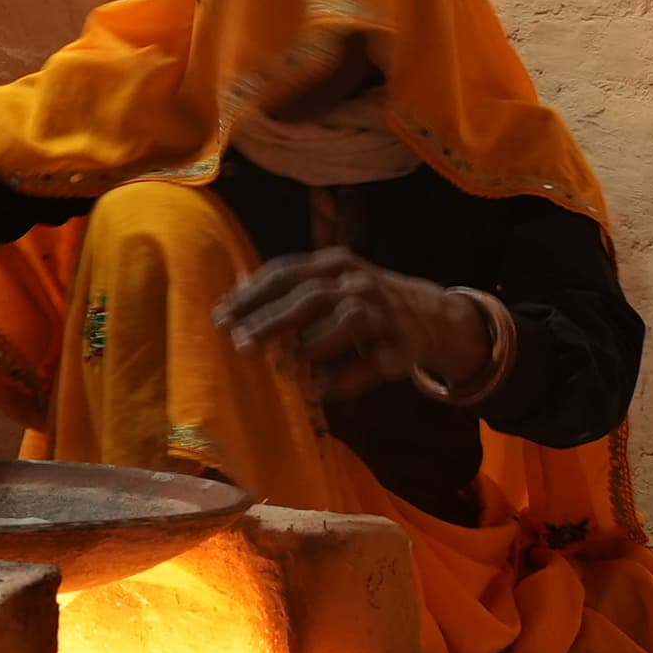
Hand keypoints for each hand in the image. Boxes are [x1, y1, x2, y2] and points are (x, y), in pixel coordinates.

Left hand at [213, 248, 492, 400]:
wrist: (432, 316)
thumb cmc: (365, 299)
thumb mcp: (330, 281)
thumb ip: (288, 284)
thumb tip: (236, 285)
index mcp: (335, 264)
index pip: (287, 273)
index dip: (252, 295)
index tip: (220, 317)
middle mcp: (359, 283)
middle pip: (311, 297)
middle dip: (273, 321)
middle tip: (240, 345)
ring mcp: (384, 314)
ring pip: (348, 322)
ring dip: (314, 346)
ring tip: (286, 367)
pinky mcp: (403, 347)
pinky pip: (372, 362)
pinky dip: (345, 378)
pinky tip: (320, 388)